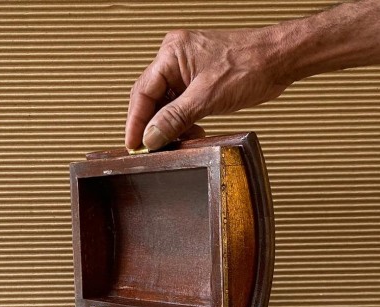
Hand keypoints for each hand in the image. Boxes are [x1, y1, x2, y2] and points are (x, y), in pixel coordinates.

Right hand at [125, 28, 289, 149]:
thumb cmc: (251, 65)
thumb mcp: (206, 98)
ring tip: (172, 142)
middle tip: (147, 148)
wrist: (279, 61)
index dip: (135, 122)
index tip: (133, 144)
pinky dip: (181, 122)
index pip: (142, 92)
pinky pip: (180, 105)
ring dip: (168, 126)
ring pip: (165, 105)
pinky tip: (188, 133)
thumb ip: (174, 119)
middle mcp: (176, 59)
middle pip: (150, 98)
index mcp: (172, 53)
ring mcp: (187, 70)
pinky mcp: (198, 82)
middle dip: (150, 125)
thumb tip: (151, 136)